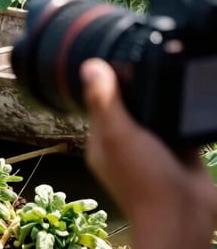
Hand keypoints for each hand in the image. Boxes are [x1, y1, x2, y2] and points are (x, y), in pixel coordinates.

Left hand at [80, 58, 216, 247]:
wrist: (185, 217)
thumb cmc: (144, 182)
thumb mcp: (118, 135)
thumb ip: (104, 101)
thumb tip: (90, 66)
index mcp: (102, 138)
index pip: (100, 100)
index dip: (108, 80)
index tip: (120, 57)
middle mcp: (124, 141)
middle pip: (129, 104)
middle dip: (138, 86)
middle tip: (150, 62)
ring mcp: (152, 147)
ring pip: (154, 112)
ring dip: (161, 97)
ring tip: (169, 74)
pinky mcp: (178, 151)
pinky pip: (178, 124)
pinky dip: (183, 112)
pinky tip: (187, 96)